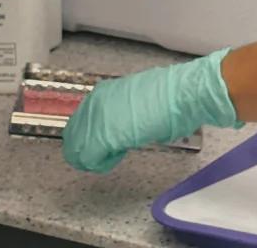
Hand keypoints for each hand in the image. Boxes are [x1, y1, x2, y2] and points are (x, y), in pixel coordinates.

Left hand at [62, 48, 241, 172]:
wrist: (183, 94)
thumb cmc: (171, 98)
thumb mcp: (140, 101)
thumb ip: (124, 112)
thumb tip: (122, 127)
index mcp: (104, 93)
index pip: (80, 123)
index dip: (90, 138)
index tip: (106, 145)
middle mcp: (95, 103)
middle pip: (72, 137)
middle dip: (86, 150)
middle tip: (106, 156)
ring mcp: (96, 119)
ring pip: (76, 149)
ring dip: (93, 158)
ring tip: (112, 158)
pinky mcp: (102, 136)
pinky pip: (88, 158)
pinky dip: (100, 164)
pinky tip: (115, 159)